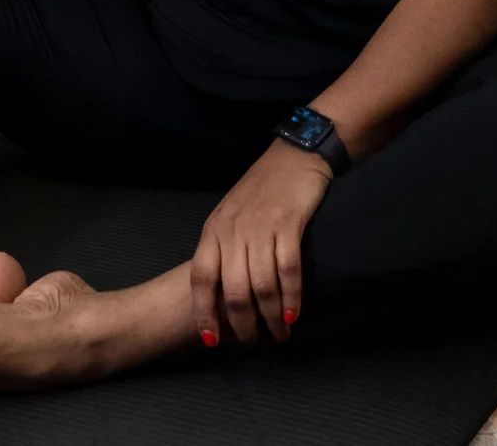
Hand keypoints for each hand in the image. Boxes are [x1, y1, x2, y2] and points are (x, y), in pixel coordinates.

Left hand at [191, 141, 331, 346]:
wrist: (294, 155)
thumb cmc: (262, 189)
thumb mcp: (231, 216)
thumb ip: (224, 247)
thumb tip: (222, 291)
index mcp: (213, 230)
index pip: (201, 278)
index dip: (205, 312)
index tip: (211, 340)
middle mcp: (233, 231)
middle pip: (233, 289)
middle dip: (243, 323)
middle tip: (254, 341)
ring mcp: (260, 227)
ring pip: (261, 285)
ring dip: (271, 317)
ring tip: (279, 335)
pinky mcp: (288, 224)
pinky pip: (288, 270)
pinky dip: (291, 297)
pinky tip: (294, 314)